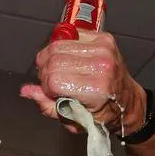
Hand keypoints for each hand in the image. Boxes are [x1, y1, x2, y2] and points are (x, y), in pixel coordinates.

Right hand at [21, 30, 144, 134]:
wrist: (127, 101)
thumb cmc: (103, 112)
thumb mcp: (74, 119)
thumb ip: (48, 105)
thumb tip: (27, 91)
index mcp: (96, 90)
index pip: (54, 80)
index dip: (46, 87)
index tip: (52, 93)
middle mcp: (101, 66)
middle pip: (53, 60)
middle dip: (46, 73)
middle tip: (53, 82)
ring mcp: (103, 48)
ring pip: (58, 46)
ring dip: (51, 58)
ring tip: (59, 71)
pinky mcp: (102, 37)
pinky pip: (69, 35)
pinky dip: (63, 47)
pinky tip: (68, 59)